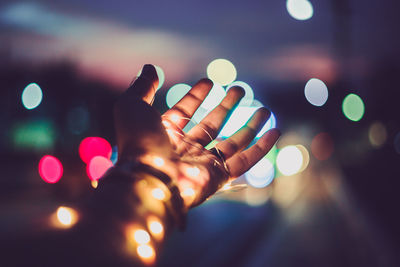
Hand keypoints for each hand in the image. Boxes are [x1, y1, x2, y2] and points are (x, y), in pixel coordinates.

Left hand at [114, 65, 279, 207]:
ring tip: (265, 109)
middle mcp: (185, 148)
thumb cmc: (138, 141)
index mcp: (165, 132)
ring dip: (249, 126)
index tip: (209, 81)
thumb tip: (150, 67)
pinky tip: (274, 132)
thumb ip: (143, 86)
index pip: (185, 111)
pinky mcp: (218, 176)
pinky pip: (244, 161)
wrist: (148, 178)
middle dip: (226, 106)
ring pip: (232, 142)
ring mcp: (202, 162)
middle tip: (239, 89)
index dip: (196, 96)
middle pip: (211, 124)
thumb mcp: (132, 105)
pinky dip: (261, 148)